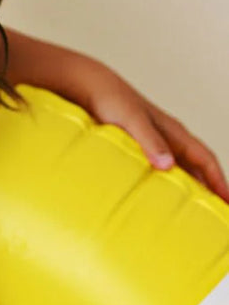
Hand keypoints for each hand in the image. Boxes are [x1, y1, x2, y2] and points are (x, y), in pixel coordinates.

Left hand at [77, 64, 228, 203]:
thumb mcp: (132, 119)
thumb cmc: (112, 100)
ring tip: (192, 215)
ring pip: (179, 171)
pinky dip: (165, 186)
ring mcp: (153, 145)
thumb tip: (168, 164)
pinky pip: (158, 172)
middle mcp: (168, 139)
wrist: (89, 88)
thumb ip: (150, 140)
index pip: (205, 159)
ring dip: (188, 190)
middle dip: (209, 190)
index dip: (219, 181)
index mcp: (174, 132)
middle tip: (216, 216)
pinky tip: (159, 201)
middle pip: (197, 169)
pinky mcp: (137, 150)